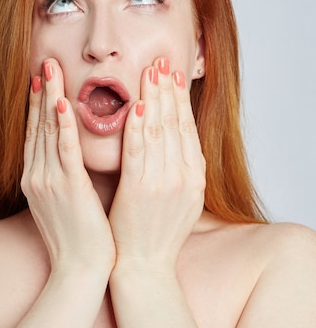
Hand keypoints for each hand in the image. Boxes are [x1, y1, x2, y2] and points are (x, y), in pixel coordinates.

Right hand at [21, 59, 115, 272]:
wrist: (80, 270)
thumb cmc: (80, 238)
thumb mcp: (66, 201)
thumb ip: (67, 175)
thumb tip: (77, 154)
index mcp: (37, 179)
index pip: (37, 134)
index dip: (38, 105)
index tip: (41, 80)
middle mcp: (37, 176)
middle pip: (38, 126)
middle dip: (41, 92)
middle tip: (45, 63)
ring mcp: (49, 182)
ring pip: (49, 131)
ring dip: (49, 98)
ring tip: (50, 70)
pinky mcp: (67, 189)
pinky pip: (64, 151)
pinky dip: (62, 125)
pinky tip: (62, 103)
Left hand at [109, 58, 204, 273]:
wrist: (144, 267)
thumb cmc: (158, 231)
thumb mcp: (183, 199)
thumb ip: (184, 168)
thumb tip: (182, 138)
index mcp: (195, 177)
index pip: (187, 127)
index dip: (180, 98)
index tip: (173, 74)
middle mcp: (183, 177)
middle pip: (175, 123)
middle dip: (167, 89)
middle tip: (160, 61)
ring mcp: (162, 183)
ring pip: (157, 131)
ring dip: (152, 98)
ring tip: (148, 72)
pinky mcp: (138, 191)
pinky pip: (136, 152)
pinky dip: (135, 128)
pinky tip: (132, 107)